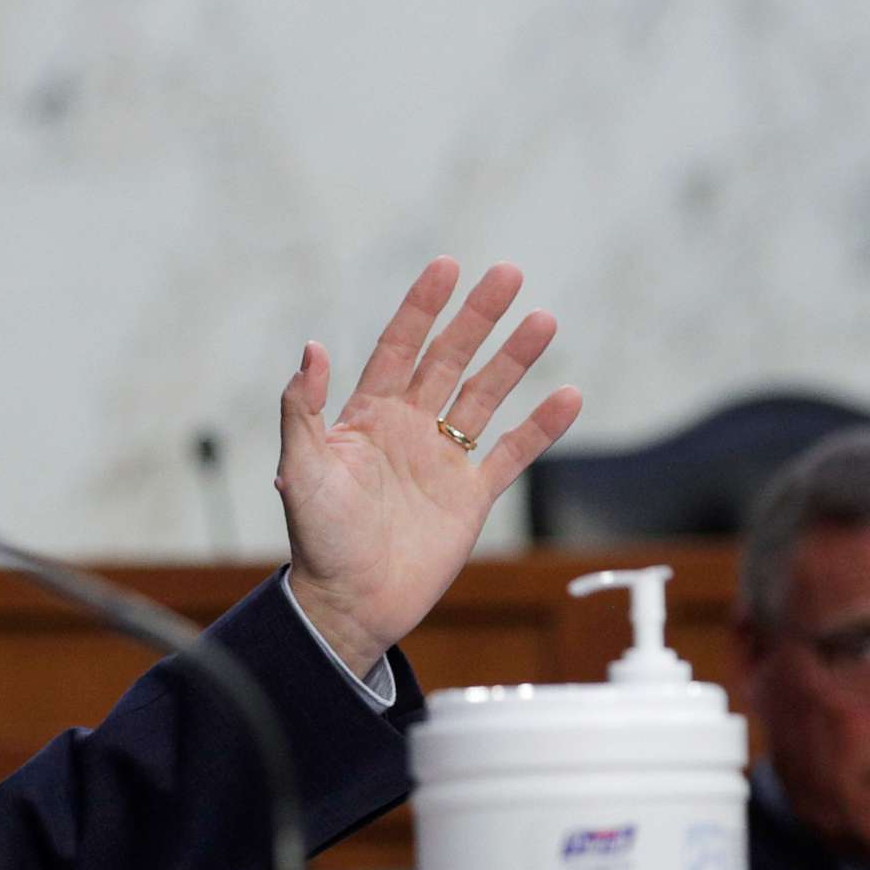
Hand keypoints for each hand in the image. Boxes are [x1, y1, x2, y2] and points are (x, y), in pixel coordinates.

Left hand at [278, 258, 582, 676]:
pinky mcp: (470, 496)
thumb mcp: (302, 468)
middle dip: (477, 317)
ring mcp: (442, 460)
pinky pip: (512, 454)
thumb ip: (304, 408)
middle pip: (449, 360)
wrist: (350, 603)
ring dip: (514, 359)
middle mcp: (408, 429)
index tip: (446, 267)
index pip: (398, 347)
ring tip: (543, 320)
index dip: (421, 308)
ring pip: (485, 396)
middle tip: (508, 274)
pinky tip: (568, 396)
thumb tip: (311, 347)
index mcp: (367, 416)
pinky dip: (541, 427)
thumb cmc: (317, 538)